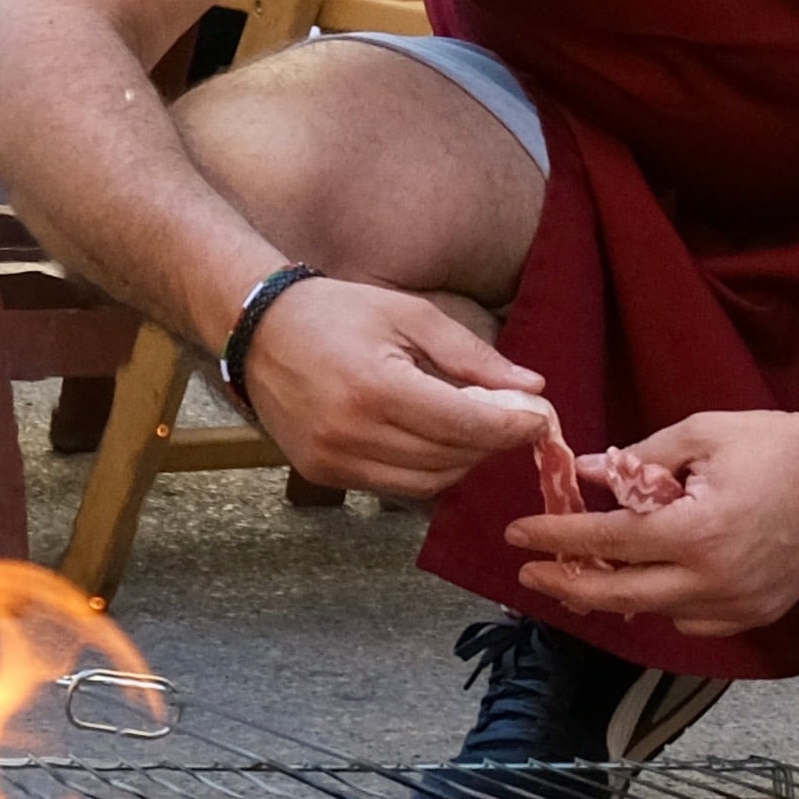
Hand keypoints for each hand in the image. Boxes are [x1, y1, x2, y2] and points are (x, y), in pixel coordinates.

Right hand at [239, 277, 552, 498]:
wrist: (257, 330)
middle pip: (451, 458)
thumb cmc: (336, 312)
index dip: (511, 425)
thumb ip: (471, 355)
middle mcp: (352, 433)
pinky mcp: (323, 474)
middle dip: (492, 442)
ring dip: (463, 461)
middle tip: (515, 418)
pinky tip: (436, 440)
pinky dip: (427, 470)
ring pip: (428, 483)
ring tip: (477, 428)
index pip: (464, 423)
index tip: (542, 418)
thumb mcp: (409, 315)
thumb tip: (532, 386)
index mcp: (375, 386)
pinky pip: (395, 486)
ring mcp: (334, 460)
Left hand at [506, 409, 798, 637]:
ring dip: (614, 596)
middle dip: (567, 584)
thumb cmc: (780, 446)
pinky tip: (649, 583)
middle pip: (620, 595)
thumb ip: (639, 458)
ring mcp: (738, 605)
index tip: (518, 535)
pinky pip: (693, 622)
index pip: (607, 541)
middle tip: (529, 574)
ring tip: (582, 577)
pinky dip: (665, 605)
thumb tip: (585, 472)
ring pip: (655, 612)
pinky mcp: (757, 615)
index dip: (556, 538)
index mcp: (694, 532)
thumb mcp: (702, 433)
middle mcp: (713, 580)